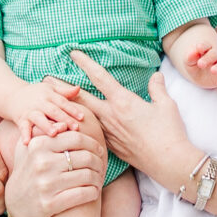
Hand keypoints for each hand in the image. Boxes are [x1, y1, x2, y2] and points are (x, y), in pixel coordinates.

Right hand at [5, 108, 105, 216]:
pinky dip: (93, 192)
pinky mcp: (49, 204)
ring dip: (98, 178)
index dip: (92, 144)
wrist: (18, 202)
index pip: (76, 137)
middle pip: (85, 157)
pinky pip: (83, 194)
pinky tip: (93, 191)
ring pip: (87, 176)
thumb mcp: (30, 147)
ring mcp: (45, 185)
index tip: (99, 150)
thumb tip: (65, 123)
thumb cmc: (30, 169)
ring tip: (99, 178)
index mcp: (38, 146)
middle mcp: (41, 164)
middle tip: (101, 166)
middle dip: (98, 162)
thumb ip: (44, 131)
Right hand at [20, 80, 87, 140]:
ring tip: (54, 133)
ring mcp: (30, 111)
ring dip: (46, 126)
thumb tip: (79, 88)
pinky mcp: (21, 119)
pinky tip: (27, 143)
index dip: (72, 109)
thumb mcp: (50, 89)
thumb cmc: (36, 94)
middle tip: (75, 128)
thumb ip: (65, 92)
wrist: (12, 96)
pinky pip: (23, 127)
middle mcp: (40, 103)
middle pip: (53, 111)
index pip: (62, 102)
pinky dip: (24, 135)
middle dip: (64, 119)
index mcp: (49, 95)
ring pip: (39, 119)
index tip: (82, 117)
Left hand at [68, 50, 201, 190]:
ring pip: (83, 117)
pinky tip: (73, 126)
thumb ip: (157, 88)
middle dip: (62, 88)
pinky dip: (80, 127)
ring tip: (54, 102)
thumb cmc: (169, 132)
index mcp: (123, 102)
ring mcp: (109, 133)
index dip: (85, 63)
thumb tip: (155, 76)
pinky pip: (92, 133)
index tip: (73, 54)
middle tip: (46, 80)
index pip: (100, 78)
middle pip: (80, 99)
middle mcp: (111, 116)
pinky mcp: (111, 147)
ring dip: (68, 108)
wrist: (168, 162)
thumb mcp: (166, 105)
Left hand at [168, 26, 216, 94]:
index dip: (203, 46)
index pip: (206, 45)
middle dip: (208, 58)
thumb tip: (192, 53)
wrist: (198, 75)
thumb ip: (190, 56)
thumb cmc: (194, 64)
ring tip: (213, 70)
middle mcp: (216, 57)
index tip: (198, 48)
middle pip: (214, 54)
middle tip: (200, 64)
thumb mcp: (188, 61)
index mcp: (207, 50)